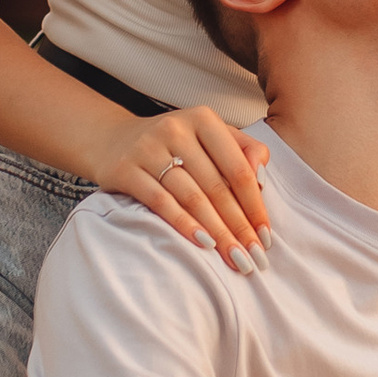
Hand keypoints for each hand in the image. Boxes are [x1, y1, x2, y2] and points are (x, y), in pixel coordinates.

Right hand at [86, 101, 271, 265]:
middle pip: (216, 186)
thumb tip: (261, 180)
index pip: (238, 167)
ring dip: (217, 232)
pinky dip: (184, 225)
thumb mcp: (210, 136)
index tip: (266, 235)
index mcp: (203, 119)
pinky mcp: (125, 169)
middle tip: (254, 256)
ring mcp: (148, 148)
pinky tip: (203, 244)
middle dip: (239, 226)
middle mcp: (176, 129)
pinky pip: (160, 202)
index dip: (255, 204)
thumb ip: (244, 150)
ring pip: (191, 197)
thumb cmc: (173, 144)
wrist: (111, 139)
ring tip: (234, 257)